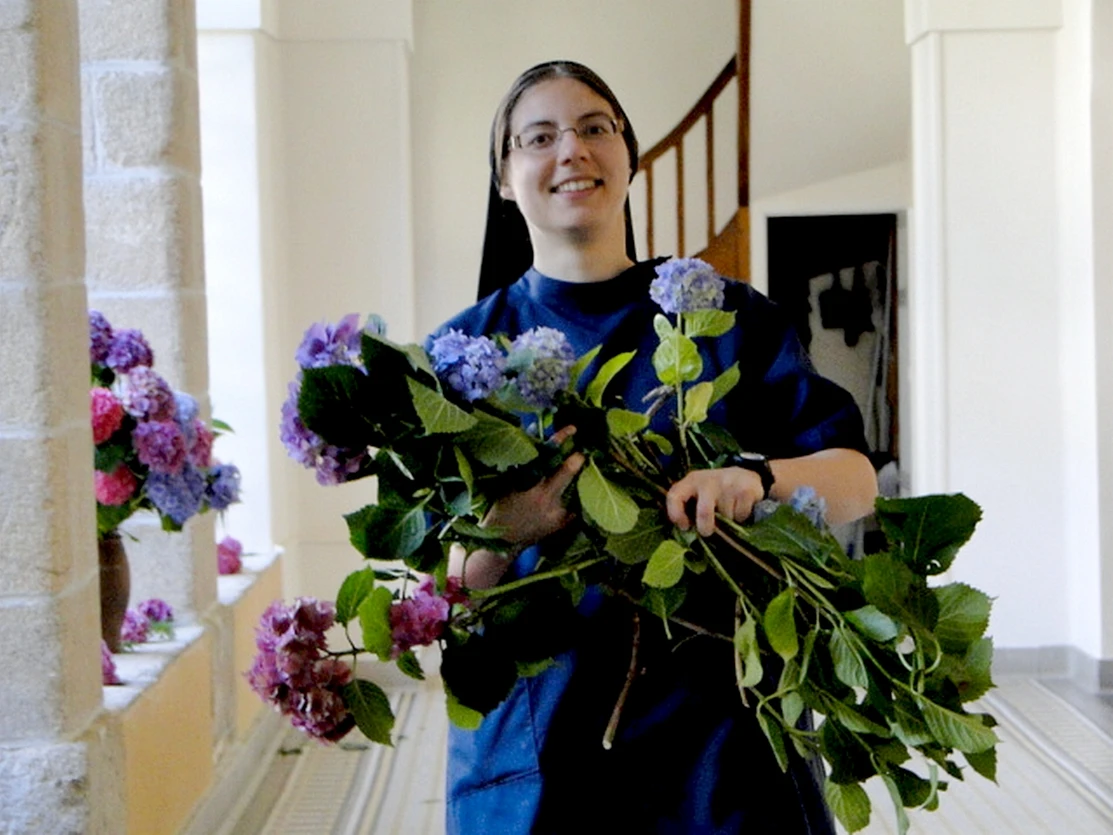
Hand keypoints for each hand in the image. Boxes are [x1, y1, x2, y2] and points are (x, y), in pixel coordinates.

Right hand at [481, 426, 584, 550]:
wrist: (504, 543)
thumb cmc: (500, 508)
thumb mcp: (507, 482)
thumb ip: (523, 460)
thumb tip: (533, 431)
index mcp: (535, 490)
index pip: (551, 458)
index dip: (562, 441)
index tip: (572, 429)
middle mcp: (551, 502)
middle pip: (571, 474)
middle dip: (577, 459)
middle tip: (580, 449)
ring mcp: (560, 515)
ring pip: (576, 487)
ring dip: (577, 476)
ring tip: (578, 466)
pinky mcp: (565, 523)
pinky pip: (575, 502)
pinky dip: (574, 492)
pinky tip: (573, 485)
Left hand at [666, 467, 764, 537]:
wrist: (746, 477)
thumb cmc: (717, 492)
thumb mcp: (700, 494)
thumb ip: (691, 508)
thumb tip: (687, 533)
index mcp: (692, 481)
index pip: (674, 495)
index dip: (676, 514)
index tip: (684, 526)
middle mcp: (708, 480)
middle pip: (704, 511)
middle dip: (706, 527)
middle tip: (707, 532)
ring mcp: (728, 483)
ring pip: (726, 516)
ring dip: (728, 521)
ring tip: (729, 512)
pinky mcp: (746, 489)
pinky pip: (741, 514)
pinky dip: (741, 518)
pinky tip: (740, 508)